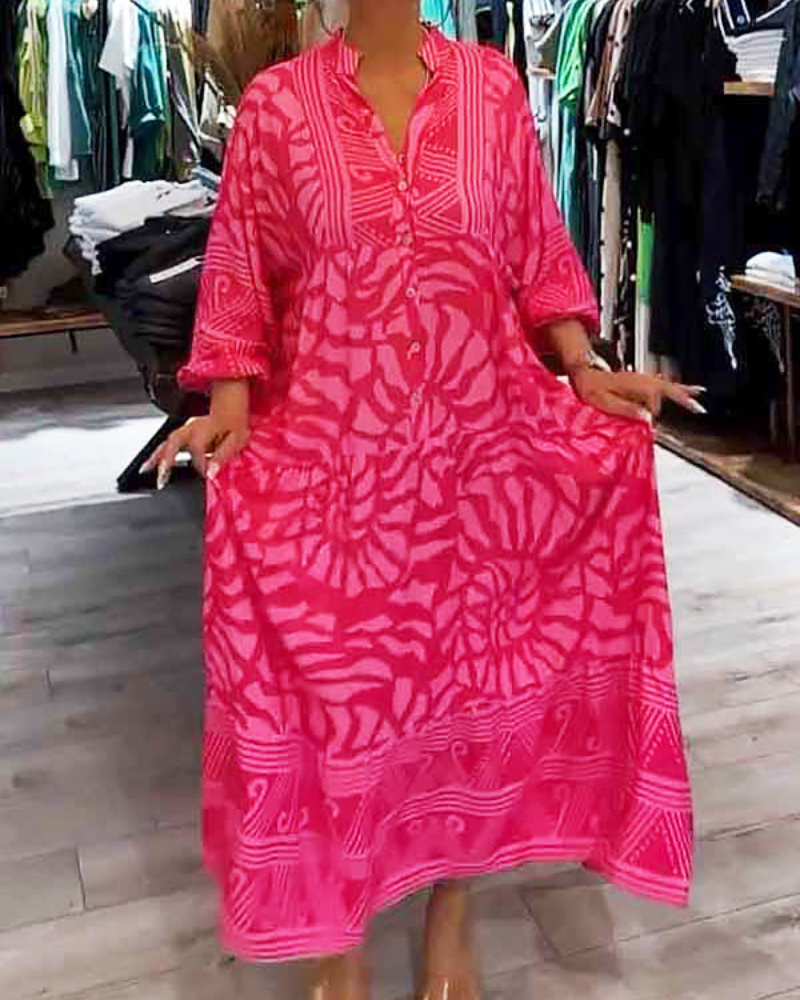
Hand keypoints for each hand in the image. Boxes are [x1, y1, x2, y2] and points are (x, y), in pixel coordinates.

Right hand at [141, 380, 249, 488]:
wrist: (229, 410)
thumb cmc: (234, 424)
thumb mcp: (236, 440)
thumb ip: (223, 455)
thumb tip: (211, 472)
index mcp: (204, 429)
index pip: (197, 449)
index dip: (200, 463)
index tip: (206, 474)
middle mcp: (190, 429)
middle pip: (173, 443)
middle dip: (165, 460)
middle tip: (161, 478)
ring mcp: (184, 431)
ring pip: (165, 443)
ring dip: (155, 457)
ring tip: (145, 470)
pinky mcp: (182, 435)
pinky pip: (166, 445)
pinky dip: (157, 455)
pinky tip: (149, 464)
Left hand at [569, 369, 706, 423]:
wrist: (585, 373)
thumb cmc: (591, 388)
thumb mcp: (604, 401)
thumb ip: (625, 408)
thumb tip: (646, 417)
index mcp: (633, 384)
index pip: (653, 396)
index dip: (654, 408)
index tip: (651, 418)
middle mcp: (641, 380)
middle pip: (667, 388)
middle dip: (682, 397)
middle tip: (697, 407)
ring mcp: (643, 380)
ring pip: (668, 385)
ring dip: (683, 391)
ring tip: (699, 395)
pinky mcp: (643, 383)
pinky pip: (664, 385)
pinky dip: (677, 388)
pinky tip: (688, 390)